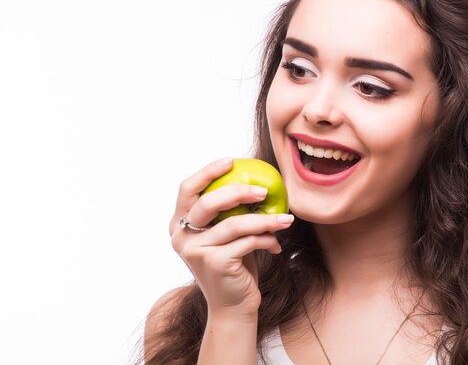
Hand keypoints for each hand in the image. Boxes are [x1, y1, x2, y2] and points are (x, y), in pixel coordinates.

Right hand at [169, 157, 293, 319]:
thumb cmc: (234, 265)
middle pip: (208, 202)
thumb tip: (257, 181)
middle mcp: (181, 237)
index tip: (231, 161)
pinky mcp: (214, 263)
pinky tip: (276, 243)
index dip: (207, 172)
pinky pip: (247, 242)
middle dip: (238, 191)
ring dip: (265, 220)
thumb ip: (229, 213)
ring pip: (235, 224)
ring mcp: (195, 251)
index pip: (187, 189)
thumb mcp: (226, 235)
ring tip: (286, 220)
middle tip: (264, 191)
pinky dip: (266, 240)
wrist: (233, 307)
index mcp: (179, 225)